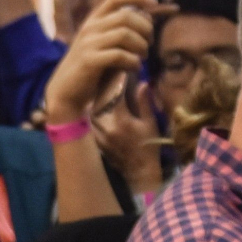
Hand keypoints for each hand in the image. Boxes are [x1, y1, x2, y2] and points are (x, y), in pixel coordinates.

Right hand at [44, 0, 156, 123]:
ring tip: (142, 57)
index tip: (154, 4)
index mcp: (92, 21)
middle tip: (149, 43)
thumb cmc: (89, 70)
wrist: (64, 93)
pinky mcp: (89, 61)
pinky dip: (133, 61)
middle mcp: (89, 29)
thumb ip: (118, 31)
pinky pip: (119, 55)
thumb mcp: (102, 45)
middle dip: (145, 28)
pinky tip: (134, 68)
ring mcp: (87, 44)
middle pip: (126, 16)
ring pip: (125, 34)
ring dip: (141, 46)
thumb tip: (147, 19)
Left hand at [90, 80, 162, 195]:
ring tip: (102, 83)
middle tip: (108, 72)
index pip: (114, 94)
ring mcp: (97, 134)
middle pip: (99, 99)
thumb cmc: (149, 147)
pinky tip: (98, 101)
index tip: (121, 69)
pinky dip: (94, 108)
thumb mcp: (150, 124)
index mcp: (120, 121)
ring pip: (92, 108)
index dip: (117, 80)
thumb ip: (144, 103)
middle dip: (104, 84)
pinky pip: (91, 119)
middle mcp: (104, 127)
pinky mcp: (94, 139)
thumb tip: (141, 83)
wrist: (138, 173)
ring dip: (98, 95)